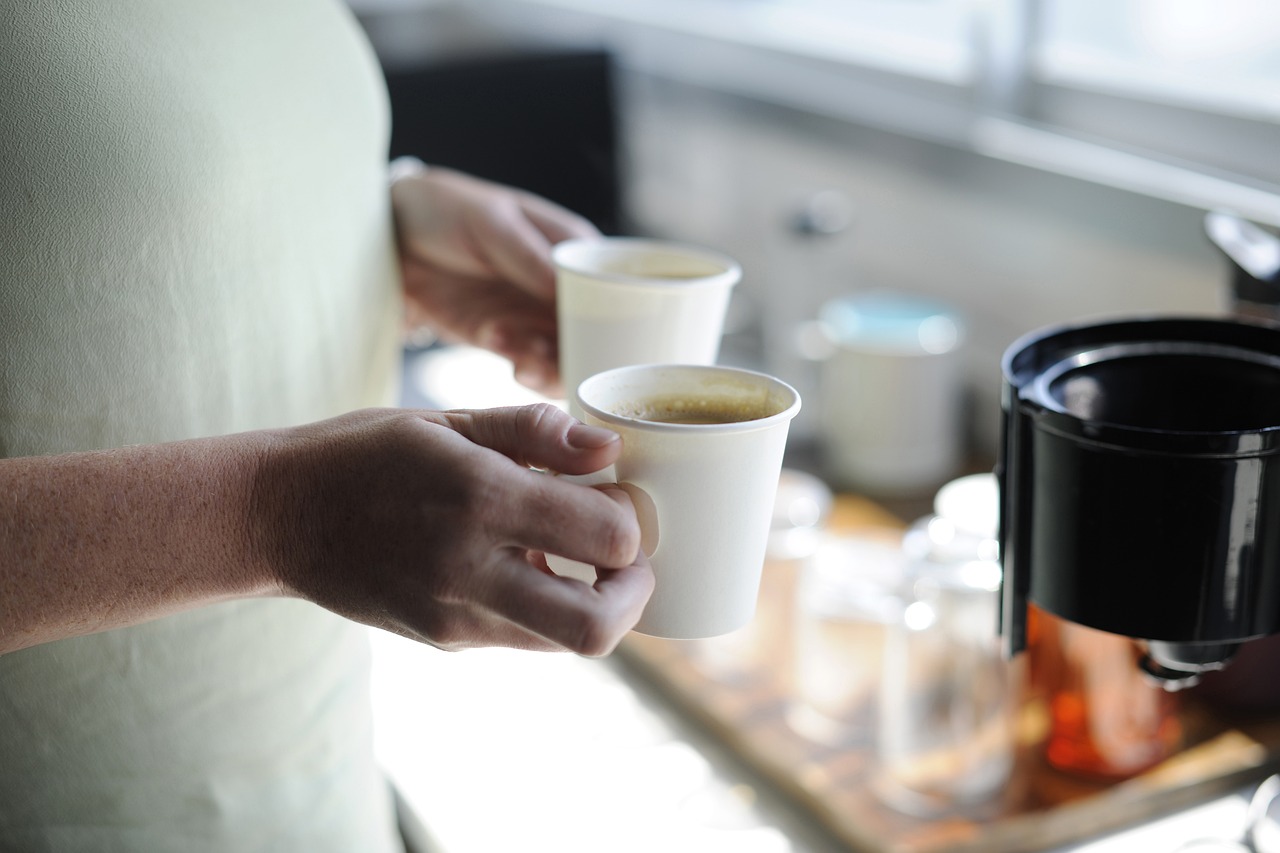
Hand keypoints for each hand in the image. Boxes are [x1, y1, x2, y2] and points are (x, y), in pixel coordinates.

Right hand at [255, 403, 653, 655]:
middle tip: (624, 557)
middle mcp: (469, 568)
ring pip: (565, 642)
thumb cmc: (366, 454)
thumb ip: (534, 432)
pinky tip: (520, 565)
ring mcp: (452, 616)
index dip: (632, 520)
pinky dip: (545, 608)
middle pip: (598, 627)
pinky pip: (522, 637)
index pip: (608, 538)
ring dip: (593, 605)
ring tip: (573, 557)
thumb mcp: (446, 422)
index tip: (620, 498)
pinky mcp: (442, 639)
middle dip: (634, 593)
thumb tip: (608, 451)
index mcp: (479, 498)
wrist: (276, 515)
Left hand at [391, 166, 599, 396]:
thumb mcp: (490, 222)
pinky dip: (523, 365)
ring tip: (519, 354)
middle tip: (552, 355)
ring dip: (549, 364)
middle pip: (597, 333)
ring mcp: (535, 315)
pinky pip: (531, 363)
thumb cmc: (445, 210)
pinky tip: (497, 342)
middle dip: (582, 354)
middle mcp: (562, 288)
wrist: (389, 239)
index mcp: (573, 249)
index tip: (601, 338)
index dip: (617, 319)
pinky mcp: (506, 337)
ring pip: (567, 356)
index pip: (614, 289)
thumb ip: (529, 256)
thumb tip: (568, 289)